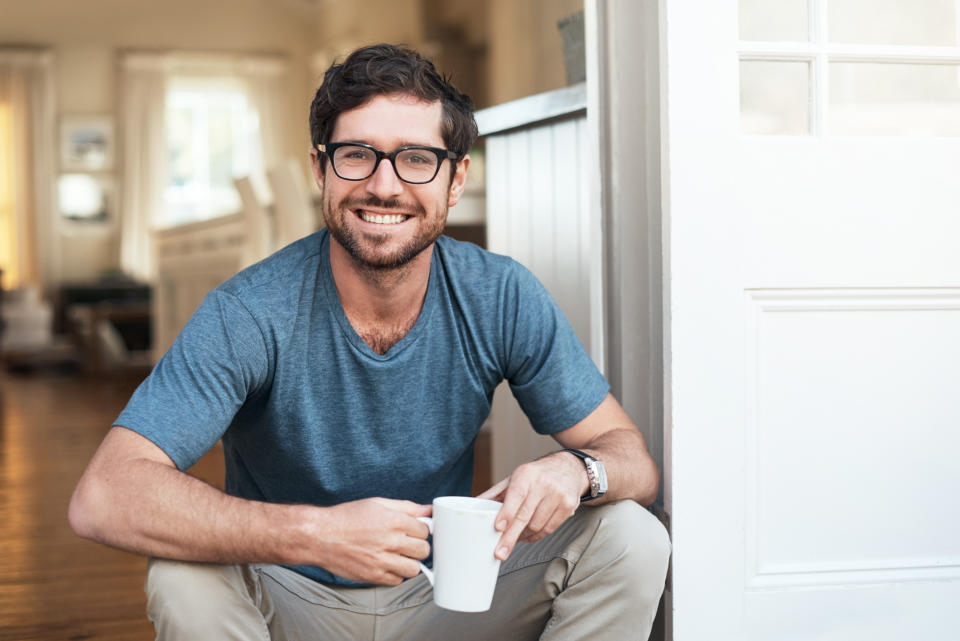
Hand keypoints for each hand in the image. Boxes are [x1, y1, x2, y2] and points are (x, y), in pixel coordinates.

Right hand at [310, 498, 430, 585]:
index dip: (420, 530)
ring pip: (414, 569)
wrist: (320, 536)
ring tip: (398, 556)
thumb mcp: (377, 503)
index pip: (426, 530)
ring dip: (409, 563)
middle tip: (407, 544)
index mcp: (395, 521)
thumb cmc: (346, 518)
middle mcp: (391, 541)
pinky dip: (395, 574)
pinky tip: (387, 564)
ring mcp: (383, 560)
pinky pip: (397, 580)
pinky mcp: (374, 576)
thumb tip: (428, 509)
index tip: (414, 531)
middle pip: (423, 550)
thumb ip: (406, 507)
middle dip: (418, 546)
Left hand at [477, 452, 587, 560]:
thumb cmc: (536, 475)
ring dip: (522, 536)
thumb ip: (496, 493)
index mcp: (526, 475)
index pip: (516, 496)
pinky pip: (548, 529)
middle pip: (525, 516)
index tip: (498, 528)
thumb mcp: (515, 478)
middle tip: (500, 553)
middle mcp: (544, 484)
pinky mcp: (568, 506)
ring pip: (537, 525)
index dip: (507, 513)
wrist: (569, 469)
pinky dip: (535, 536)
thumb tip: (472, 504)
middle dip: (511, 536)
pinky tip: (527, 535)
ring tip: (514, 537)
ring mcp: (558, 495)